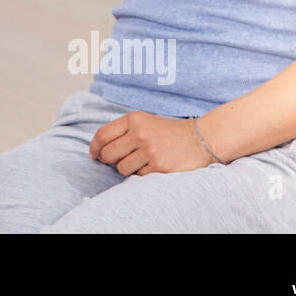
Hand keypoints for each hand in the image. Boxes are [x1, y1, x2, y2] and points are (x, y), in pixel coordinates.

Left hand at [89, 111, 214, 175]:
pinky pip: (139, 176)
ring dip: (127, 168)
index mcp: (134, 119)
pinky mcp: (160, 167)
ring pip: (122, 168)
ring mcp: (150, 150)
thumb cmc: (168, 132)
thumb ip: (123, 130)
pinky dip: (143, 174)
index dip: (94, 147)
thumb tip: (99, 148)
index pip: (102, 135)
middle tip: (114, 161)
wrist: (201, 138)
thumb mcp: (145, 121)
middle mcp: (140, 133)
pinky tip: (153, 166)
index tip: (94, 155)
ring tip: (140, 162)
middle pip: (108, 154)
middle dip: (108, 160)